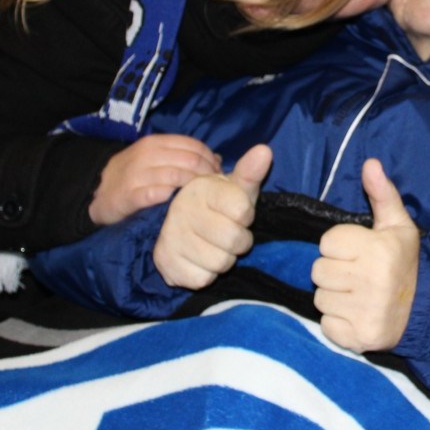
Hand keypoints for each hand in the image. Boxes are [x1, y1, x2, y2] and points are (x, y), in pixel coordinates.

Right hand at [89, 134, 222, 225]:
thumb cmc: (134, 176)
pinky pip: (157, 194)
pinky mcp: (129, 196)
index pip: (193, 146)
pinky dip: (172, 197)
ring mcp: (137, 175)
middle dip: (207, 173)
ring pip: (177, 175)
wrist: (98, 195)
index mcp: (155, 143)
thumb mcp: (156, 159)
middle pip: (189, 160)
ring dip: (195, 186)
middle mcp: (146, 155)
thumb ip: (183, 156)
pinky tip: (178, 202)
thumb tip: (217, 159)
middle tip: (215, 187)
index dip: (210, 159)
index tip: (218, 172)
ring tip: (202, 197)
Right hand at [153, 144, 271, 289]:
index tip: (237, 211)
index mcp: (201, 189)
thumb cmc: (219, 206)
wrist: (185, 226)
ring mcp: (170, 238)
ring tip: (214, 245)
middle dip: (239, 241)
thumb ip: (251, 171)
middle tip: (228, 232)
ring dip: (224, 259)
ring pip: (221, 263)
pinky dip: (207, 274)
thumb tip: (265, 150)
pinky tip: (200, 259)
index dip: (246, 215)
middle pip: (235, 240)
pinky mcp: (165, 263)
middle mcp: (181, 210)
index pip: (242, 210)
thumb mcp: (237, 188)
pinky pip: (203, 279)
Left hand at [313, 159, 419, 352]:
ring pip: (319, 298)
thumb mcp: (397, 225)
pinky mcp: (358, 338)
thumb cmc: (405, 261)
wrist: (427, 308)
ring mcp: (364, 312)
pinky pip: (326, 324)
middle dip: (334, 270)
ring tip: (356, 293)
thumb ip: (381, 193)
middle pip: (318, 271)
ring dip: (333, 296)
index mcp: (377, 251)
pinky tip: (356, 313)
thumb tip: (370, 163)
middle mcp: (371, 282)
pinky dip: (337, 321)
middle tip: (356, 273)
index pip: (326, 243)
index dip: (340, 246)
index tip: (359, 252)